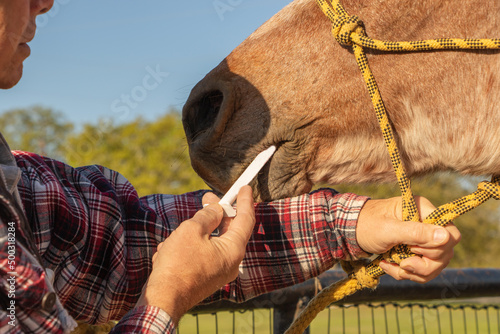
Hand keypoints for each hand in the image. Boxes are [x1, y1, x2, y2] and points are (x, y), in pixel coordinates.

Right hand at [136, 186, 254, 323]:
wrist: (163, 300)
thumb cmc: (178, 265)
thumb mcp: (192, 230)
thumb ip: (208, 216)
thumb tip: (216, 210)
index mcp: (233, 250)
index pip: (246, 219)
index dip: (245, 201)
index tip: (245, 188)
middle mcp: (230, 262)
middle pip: (229, 230)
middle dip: (217, 213)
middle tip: (208, 198)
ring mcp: (218, 271)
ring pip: (211, 241)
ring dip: (196, 232)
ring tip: (179, 231)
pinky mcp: (206, 277)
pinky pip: (202, 254)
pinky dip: (188, 247)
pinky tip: (170, 249)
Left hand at [356, 196, 460, 282]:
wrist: (349, 232)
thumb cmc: (366, 225)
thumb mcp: (388, 230)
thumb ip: (415, 232)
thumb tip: (446, 237)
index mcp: (423, 210)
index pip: (451, 234)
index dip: (436, 247)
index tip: (412, 248)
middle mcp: (427, 223)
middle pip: (446, 253)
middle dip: (424, 264)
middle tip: (402, 263)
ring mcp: (422, 239)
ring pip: (435, 264)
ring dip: (414, 272)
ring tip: (393, 267)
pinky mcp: (415, 251)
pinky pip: (422, 270)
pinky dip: (407, 273)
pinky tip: (388, 266)